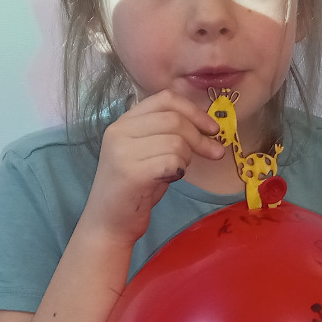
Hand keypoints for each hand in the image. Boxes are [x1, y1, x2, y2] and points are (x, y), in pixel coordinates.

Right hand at [79, 91, 228, 245]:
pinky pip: (172, 162)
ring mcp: (122, 151)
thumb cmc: (134, 189)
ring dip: (187, 158)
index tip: (212, 129)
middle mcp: (119, 131)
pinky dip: (179, 171)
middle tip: (213, 153)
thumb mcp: (148, 152)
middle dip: (200, 138)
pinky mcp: (130, 173)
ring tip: (176, 171)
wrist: (108, 223)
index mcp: (124, 121)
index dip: (194, 111)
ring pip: (176, 142)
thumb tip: (209, 126)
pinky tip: (169, 179)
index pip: (165, 99)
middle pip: (175, 119)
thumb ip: (168, 134)